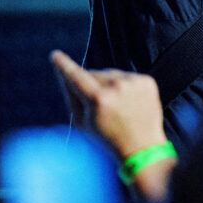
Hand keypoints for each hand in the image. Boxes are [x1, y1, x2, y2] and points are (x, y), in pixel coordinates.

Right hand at [49, 50, 167, 160]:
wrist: (143, 148)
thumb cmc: (108, 138)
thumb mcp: (82, 123)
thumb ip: (71, 96)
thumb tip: (64, 74)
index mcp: (99, 99)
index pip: (77, 77)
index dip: (64, 66)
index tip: (55, 55)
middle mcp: (117, 87)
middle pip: (94, 74)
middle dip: (92, 85)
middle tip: (100, 108)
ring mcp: (134, 82)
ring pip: (111, 74)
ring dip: (109, 86)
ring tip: (117, 108)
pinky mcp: (147, 81)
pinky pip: (127, 77)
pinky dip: (125, 87)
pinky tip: (129, 103)